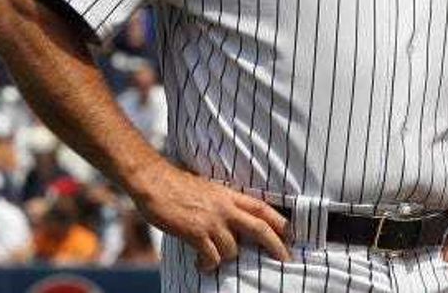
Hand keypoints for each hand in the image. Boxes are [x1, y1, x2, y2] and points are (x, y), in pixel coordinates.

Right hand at [134, 161, 290, 271]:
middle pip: (259, 228)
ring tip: (213, 259)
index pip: (262, 208)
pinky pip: (212, 258)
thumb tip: (233, 221)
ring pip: (233, 250)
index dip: (280, 221)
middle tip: (285, 259)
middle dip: (275, 245)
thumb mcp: (209, 189)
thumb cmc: (177, 186)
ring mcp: (211, 220)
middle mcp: (225, 207)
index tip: (293, 234)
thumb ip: (223, 203)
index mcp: (229, 195)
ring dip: (226, 258)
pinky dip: (208, 265)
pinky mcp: (196, 233)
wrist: (154, 182)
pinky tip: (201, 264)